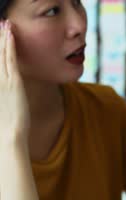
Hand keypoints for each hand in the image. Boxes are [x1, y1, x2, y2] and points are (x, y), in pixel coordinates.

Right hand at [0, 20, 28, 143]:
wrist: (9, 135)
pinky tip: (11, 36)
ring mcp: (2, 80)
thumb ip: (4, 91)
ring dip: (3, 38)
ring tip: (5, 25)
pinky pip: (10, 60)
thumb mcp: (2, 106)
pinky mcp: (13, 82)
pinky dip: (10, 46)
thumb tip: (7, 86)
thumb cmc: (5, 127)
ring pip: (1, 53)